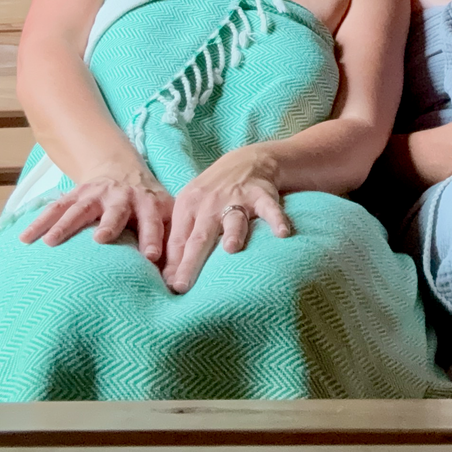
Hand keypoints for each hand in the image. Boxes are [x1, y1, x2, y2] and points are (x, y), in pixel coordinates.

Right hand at [18, 161, 173, 264]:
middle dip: (109, 224)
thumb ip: (170, 243)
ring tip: (51, 242)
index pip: (153, 221)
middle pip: (114, 210)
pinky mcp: (74, 196)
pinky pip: (55, 208)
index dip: (153, 237)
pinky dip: (39, 222)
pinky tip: (25, 238)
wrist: (122, 172)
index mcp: (147, 203)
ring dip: (65, 224)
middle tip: (101, 239)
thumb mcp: (165, 217)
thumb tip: (178, 282)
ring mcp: (94, 195)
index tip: (151, 257)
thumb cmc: (148, 207)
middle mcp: (121, 196)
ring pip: (79, 209)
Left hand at [161, 146, 291, 293]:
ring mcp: (236, 199)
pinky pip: (270, 209)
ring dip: (233, 233)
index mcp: (188, 207)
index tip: (171, 289)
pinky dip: (277, 219)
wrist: (244, 162)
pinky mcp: (261, 195)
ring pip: (234, 219)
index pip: (178, 241)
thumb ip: (180, 240)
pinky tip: (283, 233)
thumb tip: (168, 278)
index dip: (173, 265)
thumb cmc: (211, 196)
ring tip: (231, 249)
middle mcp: (210, 204)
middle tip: (183, 285)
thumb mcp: (190, 210)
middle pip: (200, 236)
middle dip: (190, 261)